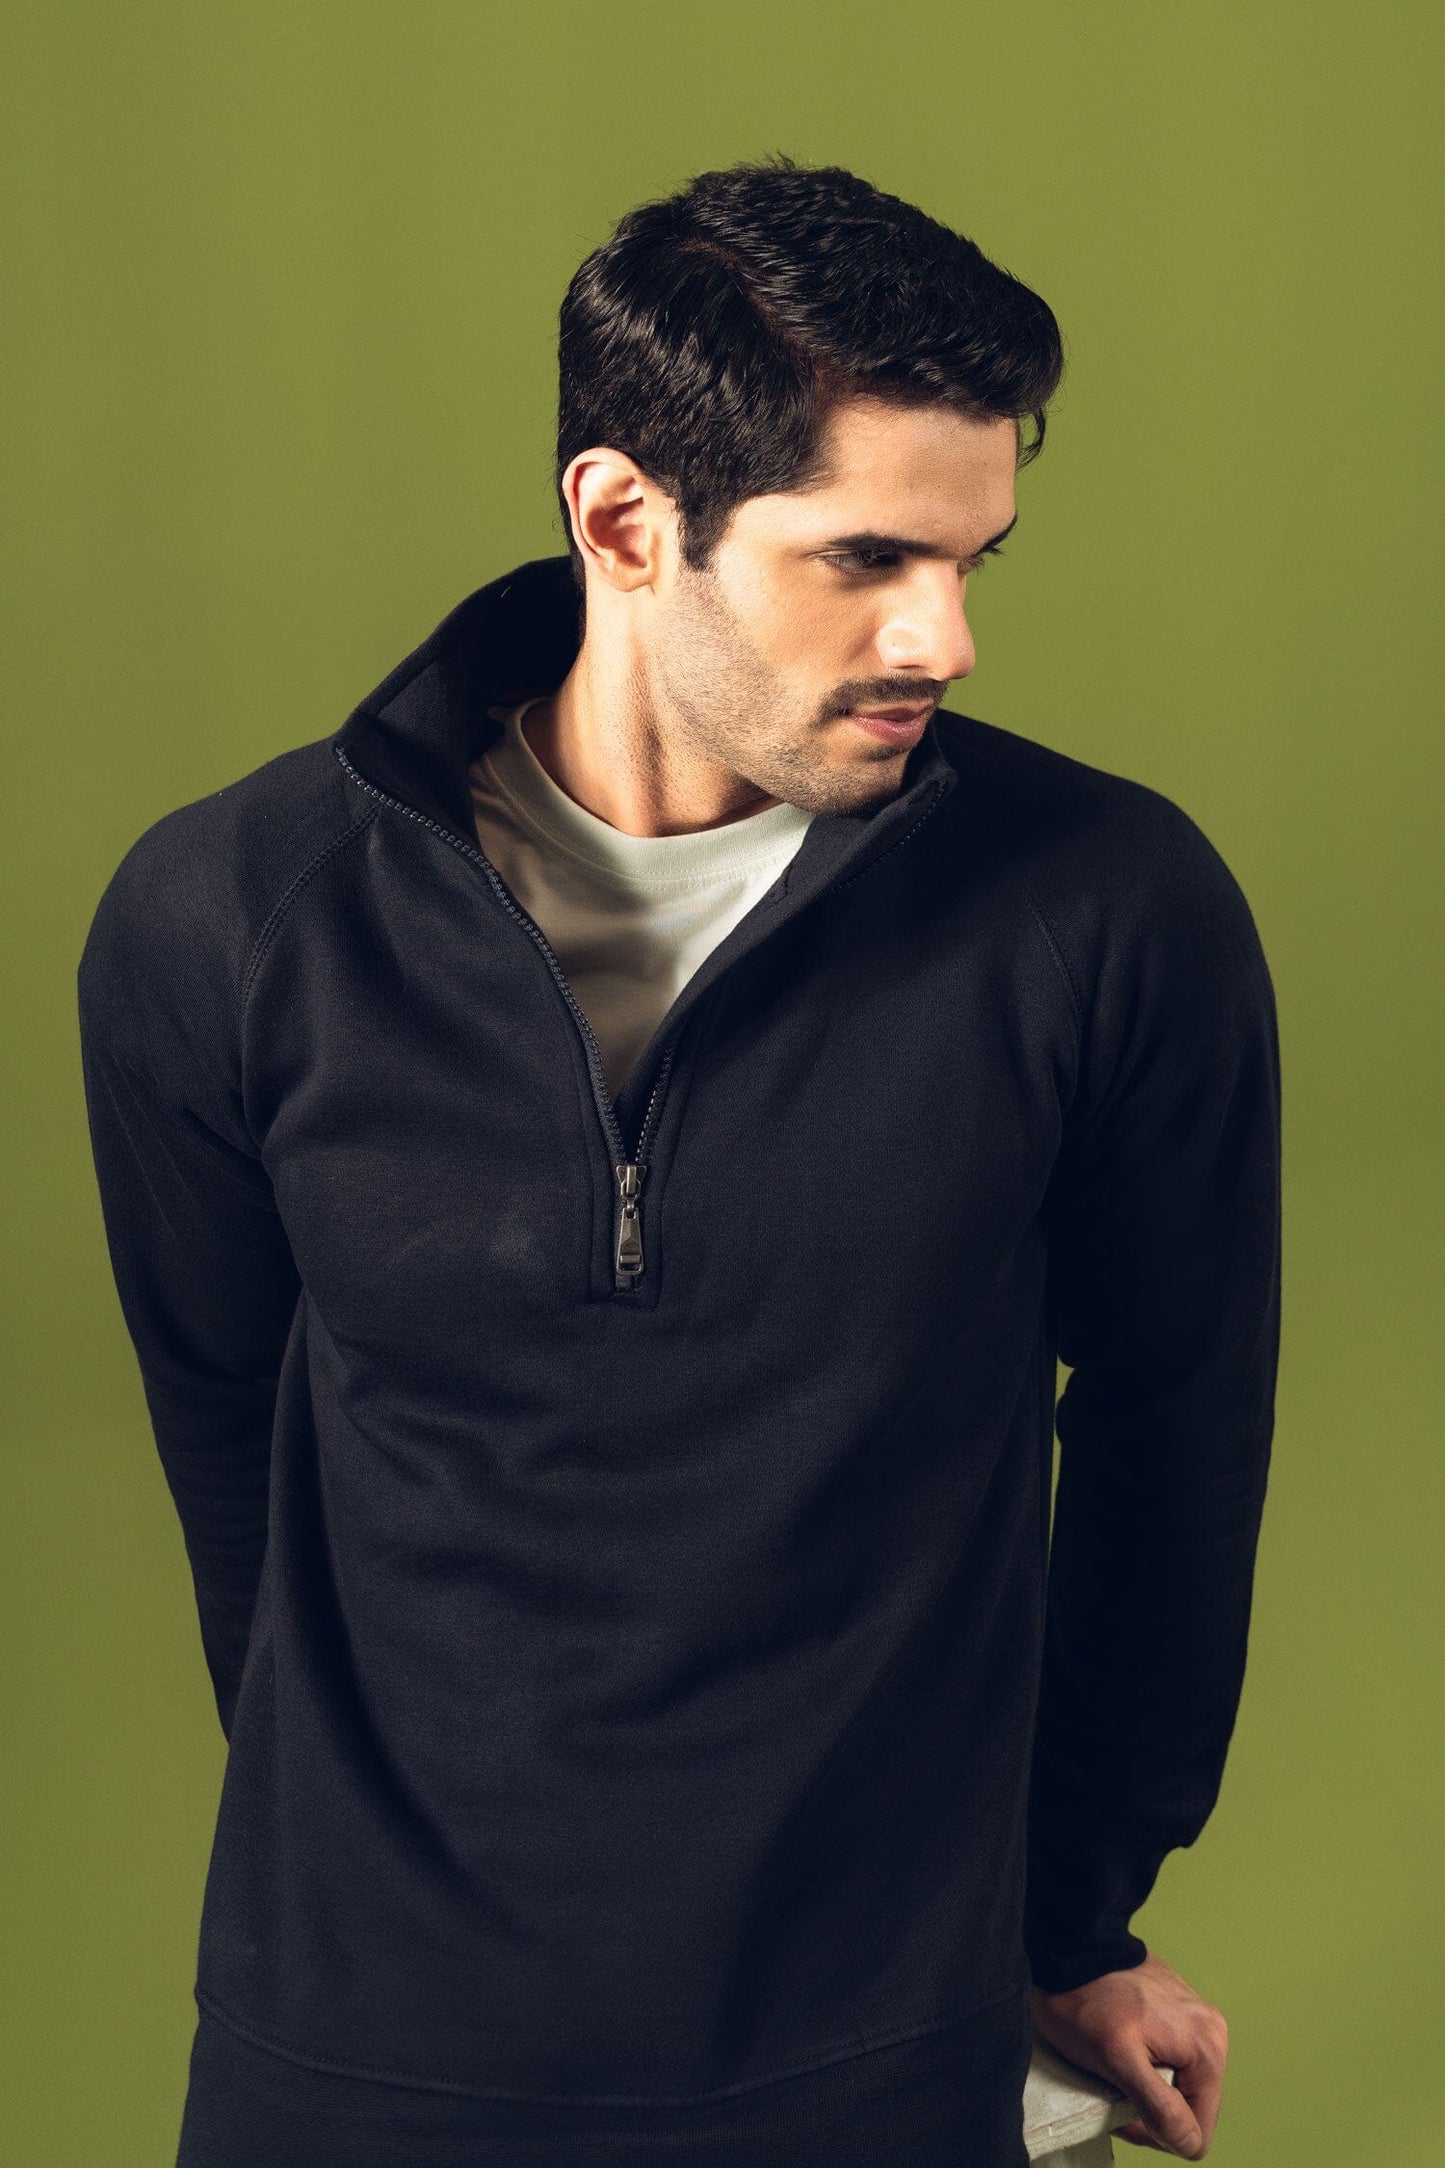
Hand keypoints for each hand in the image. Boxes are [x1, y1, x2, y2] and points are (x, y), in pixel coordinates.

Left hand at [1028, 1948, 1227, 2156]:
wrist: (1069, 1945)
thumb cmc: (1084, 2000)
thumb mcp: (1116, 2061)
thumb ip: (1159, 2107)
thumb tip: (1189, 2142)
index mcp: (1208, 2049)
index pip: (1195, 2133)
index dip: (1155, 2132)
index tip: (1121, 2106)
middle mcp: (1210, 2032)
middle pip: (1187, 2109)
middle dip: (1149, 2108)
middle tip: (1112, 2085)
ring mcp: (1193, 2017)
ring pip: (1175, 2084)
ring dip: (1144, 2085)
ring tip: (1113, 2061)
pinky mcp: (1174, 2008)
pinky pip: (1167, 2055)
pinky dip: (1142, 2060)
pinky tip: (1118, 2043)